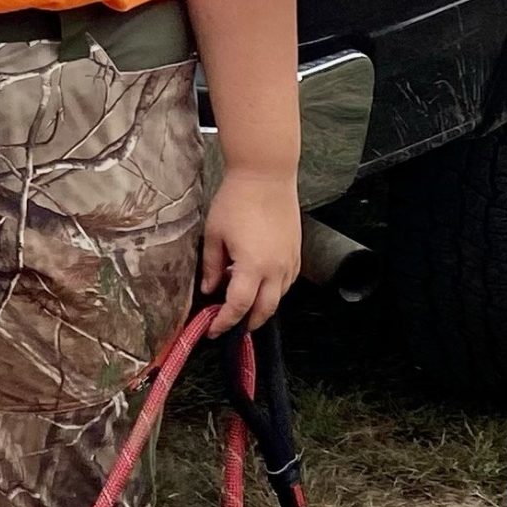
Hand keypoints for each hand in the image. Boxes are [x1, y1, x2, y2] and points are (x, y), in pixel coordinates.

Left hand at [200, 168, 302, 334]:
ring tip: (240, 307)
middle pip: (265, 310)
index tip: (213, 330)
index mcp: (253, 266)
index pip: (239, 306)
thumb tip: (209, 289)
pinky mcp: (297, 253)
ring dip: (261, 307)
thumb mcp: (214, 235)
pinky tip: (258, 286)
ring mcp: (290, 261)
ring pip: (279, 297)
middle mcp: (277, 268)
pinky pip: (287, 282)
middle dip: (247, 323)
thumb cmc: (237, 201)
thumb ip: (212, 267)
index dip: (225, 322)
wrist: (266, 176)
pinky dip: (273, 291)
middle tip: (229, 327)